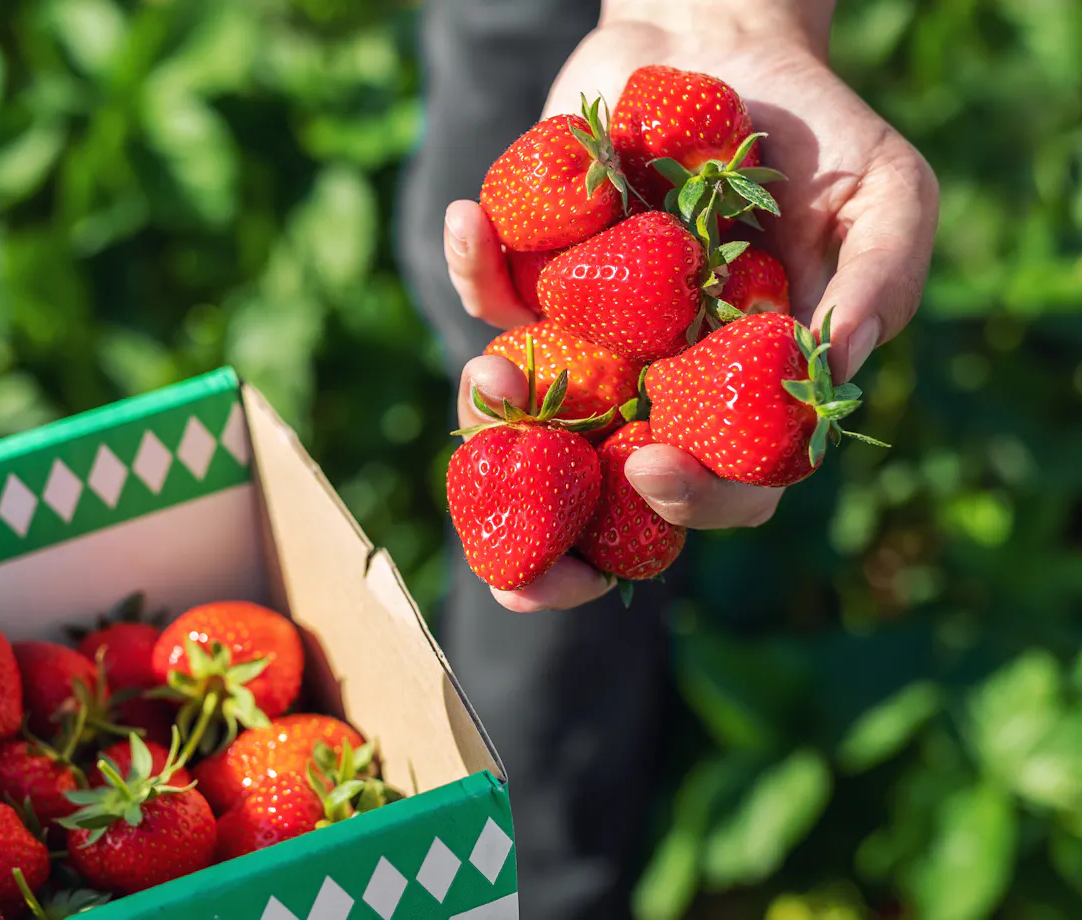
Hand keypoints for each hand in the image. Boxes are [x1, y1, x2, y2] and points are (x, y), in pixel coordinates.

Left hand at [445, 0, 938, 611]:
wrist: (725, 44)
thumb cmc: (816, 129)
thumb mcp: (885, 192)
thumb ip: (880, 279)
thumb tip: (834, 361)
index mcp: (742, 393)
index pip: (724, 482)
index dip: (692, 501)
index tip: (650, 469)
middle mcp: (661, 383)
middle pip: (606, 493)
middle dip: (553, 547)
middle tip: (512, 572)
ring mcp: (592, 338)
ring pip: (530, 417)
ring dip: (492, 415)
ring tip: (485, 375)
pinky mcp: (537, 280)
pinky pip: (492, 297)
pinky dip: (472, 267)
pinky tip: (467, 219)